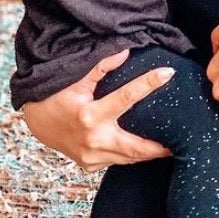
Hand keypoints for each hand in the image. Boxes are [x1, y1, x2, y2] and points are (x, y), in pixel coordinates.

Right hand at [21, 50, 172, 171]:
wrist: (36, 122)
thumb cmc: (56, 96)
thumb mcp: (75, 79)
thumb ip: (100, 67)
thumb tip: (125, 52)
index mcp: (90, 116)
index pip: (127, 97)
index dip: (149, 83)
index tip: (168, 73)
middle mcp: (93, 140)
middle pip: (136, 147)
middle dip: (160, 146)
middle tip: (182, 139)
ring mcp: (91, 157)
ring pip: (129, 159)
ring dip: (149, 153)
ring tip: (171, 145)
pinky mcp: (90, 165)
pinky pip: (117, 161)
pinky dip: (132, 156)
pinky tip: (146, 150)